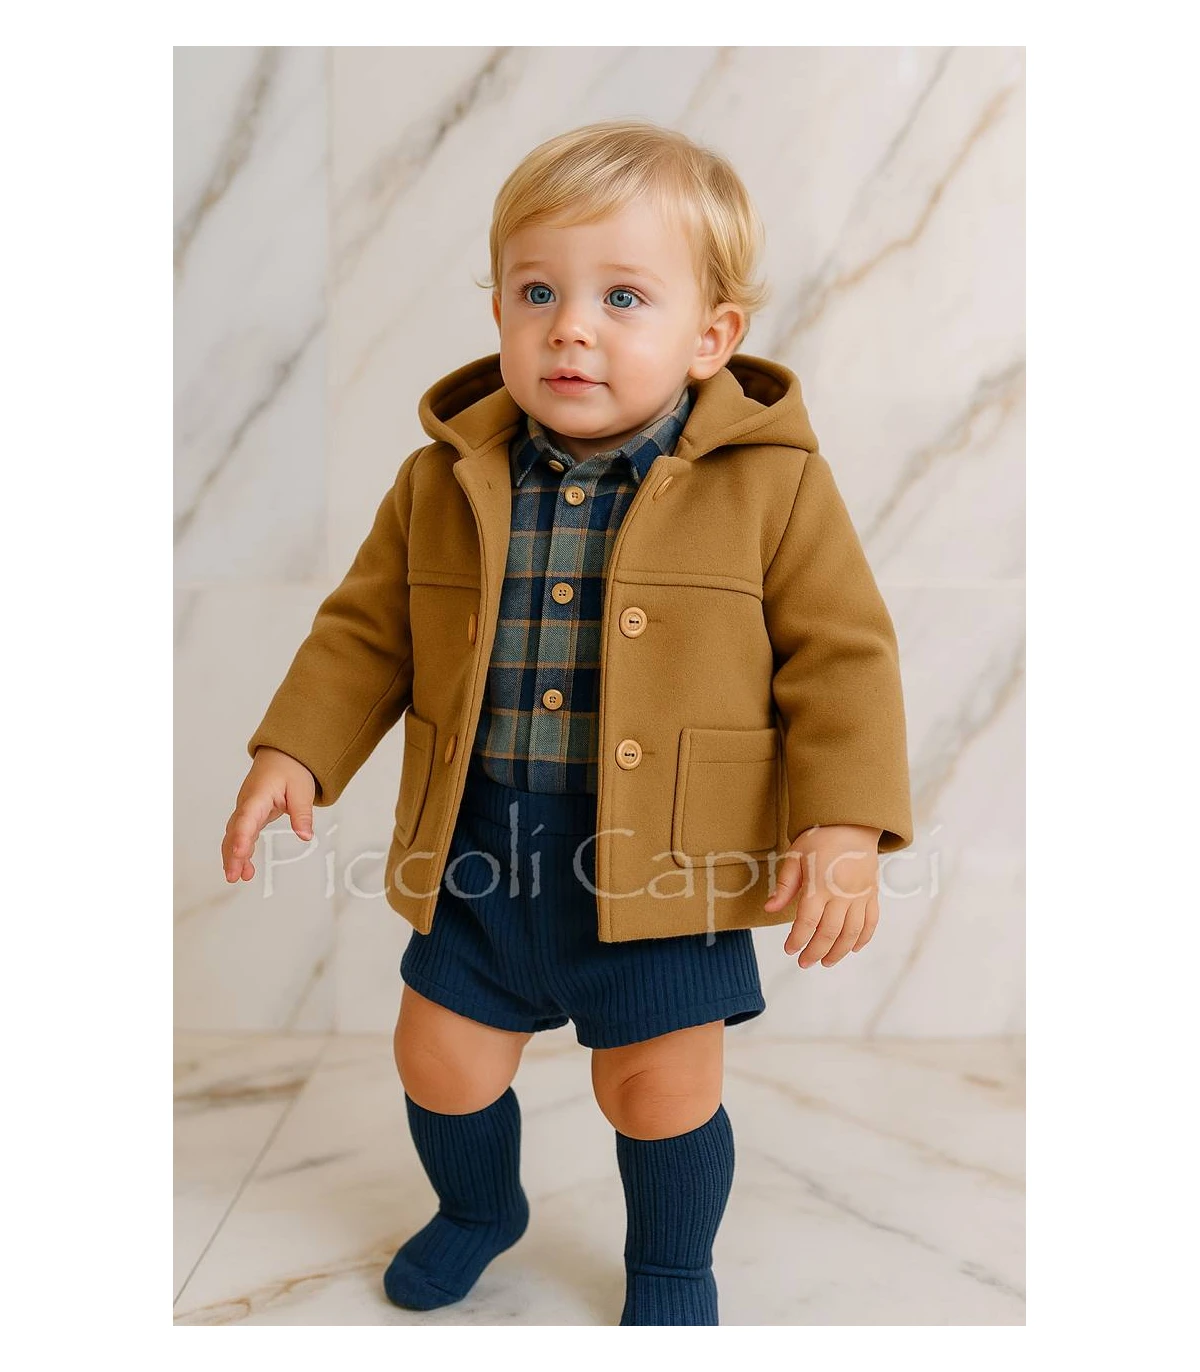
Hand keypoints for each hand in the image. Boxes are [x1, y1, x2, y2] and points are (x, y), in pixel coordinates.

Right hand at [221, 747, 315, 882]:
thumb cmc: (289, 770)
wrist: (282, 757)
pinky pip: (241, 836)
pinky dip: (241, 853)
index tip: (240, 852)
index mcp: (258, 795)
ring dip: (234, 857)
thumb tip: (305, 836)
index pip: (247, 818)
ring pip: (234, 836)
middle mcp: (247, 804)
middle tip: (233, 875)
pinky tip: (245, 870)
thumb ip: (302, 814)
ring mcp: (246, 811)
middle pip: (235, 831)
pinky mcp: (249, 817)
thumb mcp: (302, 790)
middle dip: (232, 854)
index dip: (241, 836)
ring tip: (237, 877)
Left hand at [763, 824, 882, 967]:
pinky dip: (863, 939)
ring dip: (839, 952)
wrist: (851, 823)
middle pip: (829, 933)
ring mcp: (860, 895)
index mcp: (819, 885)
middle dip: (816, 952)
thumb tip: (770, 909)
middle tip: (805, 963)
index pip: (807, 922)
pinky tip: (852, 948)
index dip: (798, 940)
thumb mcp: (795, 857)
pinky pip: (871, 922)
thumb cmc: (819, 838)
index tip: (789, 950)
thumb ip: (784, 886)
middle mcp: (842, 893)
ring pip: (852, 933)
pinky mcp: (872, 894)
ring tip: (826, 962)